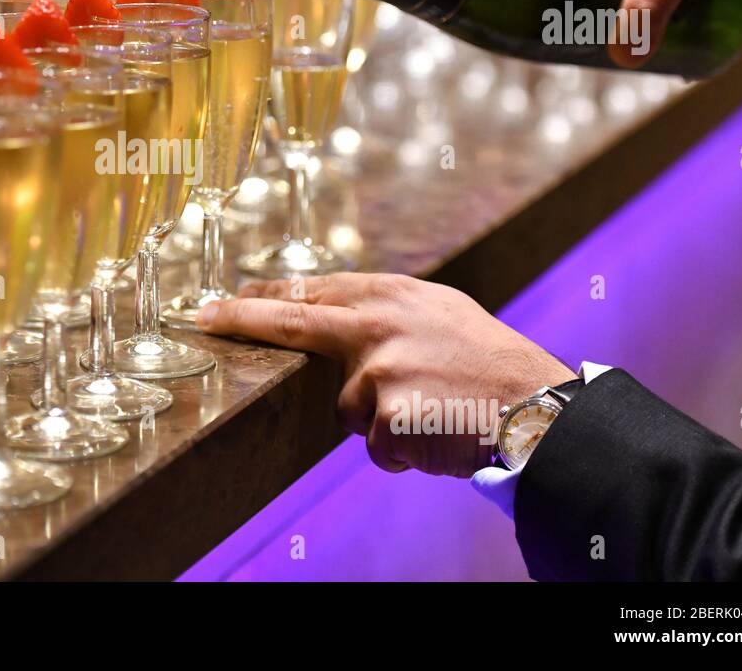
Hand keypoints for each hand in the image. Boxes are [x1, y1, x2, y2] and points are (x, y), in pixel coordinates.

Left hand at [196, 274, 574, 476]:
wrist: (539, 408)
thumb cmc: (491, 365)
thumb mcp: (439, 315)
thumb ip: (386, 313)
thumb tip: (335, 313)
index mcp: (391, 295)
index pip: (311, 291)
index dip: (264, 296)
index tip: (224, 299)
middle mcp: (378, 324)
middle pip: (292, 322)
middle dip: (240, 318)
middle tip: (202, 316)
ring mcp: (380, 369)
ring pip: (347, 411)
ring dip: (379, 421)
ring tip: (429, 411)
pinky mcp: (388, 416)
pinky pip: (377, 446)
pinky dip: (402, 450)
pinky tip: (436, 433)